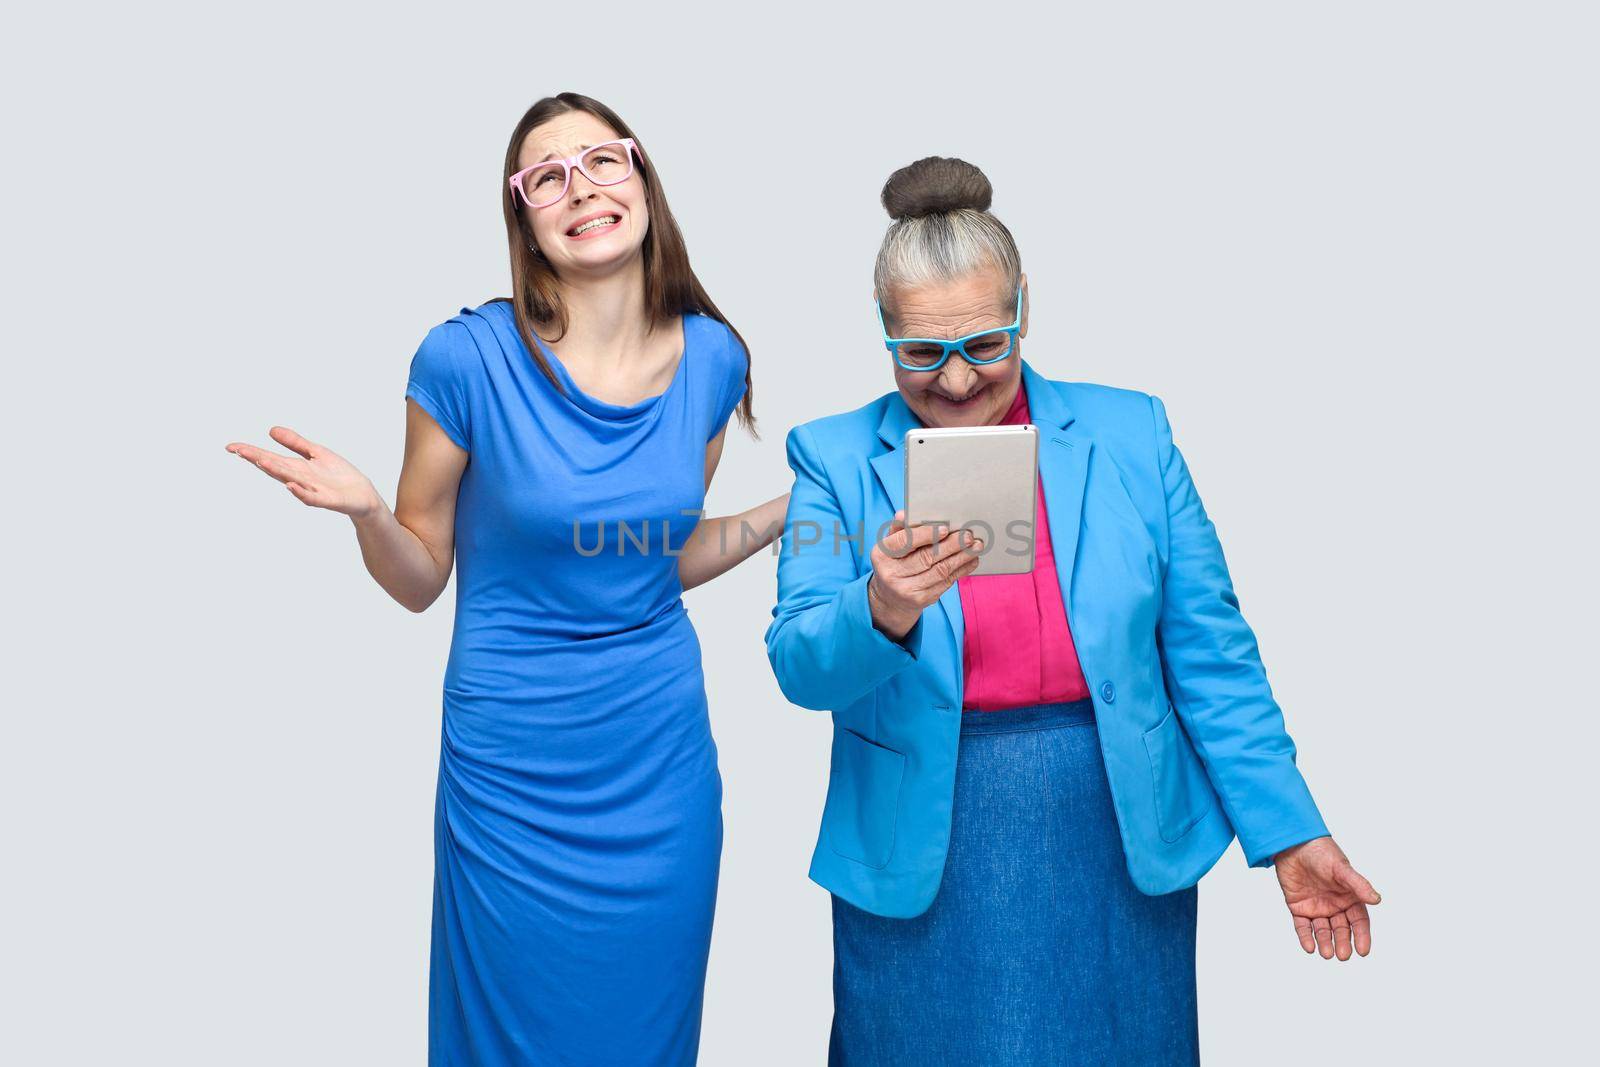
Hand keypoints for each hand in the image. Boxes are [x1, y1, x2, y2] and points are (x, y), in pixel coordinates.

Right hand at [226, 427, 382, 518]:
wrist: (363, 495)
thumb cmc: (339, 476)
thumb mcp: (316, 453)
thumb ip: (295, 443)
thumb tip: (271, 430)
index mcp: (296, 467)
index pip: (269, 458)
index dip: (250, 452)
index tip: (231, 447)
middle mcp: (299, 479)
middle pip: (275, 468)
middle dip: (258, 459)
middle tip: (240, 451)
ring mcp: (312, 490)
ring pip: (290, 480)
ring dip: (276, 471)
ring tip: (261, 460)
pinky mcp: (327, 500)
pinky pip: (311, 497)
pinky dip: (301, 492)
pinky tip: (291, 485)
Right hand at [867, 510, 983, 639]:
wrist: (891, 598)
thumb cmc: (895, 563)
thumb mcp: (891, 546)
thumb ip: (900, 529)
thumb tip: (905, 513)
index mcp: (881, 554)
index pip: (904, 541)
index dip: (925, 534)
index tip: (945, 528)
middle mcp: (891, 574)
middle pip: (926, 557)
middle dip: (951, 545)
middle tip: (968, 536)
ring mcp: (906, 590)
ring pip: (940, 571)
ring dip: (961, 557)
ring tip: (976, 546)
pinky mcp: (922, 600)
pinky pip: (946, 582)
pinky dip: (961, 569)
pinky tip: (971, 560)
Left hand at [1273, 836, 1380, 959]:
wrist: (1293, 844)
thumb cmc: (1321, 853)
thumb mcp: (1341, 869)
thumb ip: (1358, 885)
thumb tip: (1377, 900)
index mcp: (1349, 897)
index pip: (1359, 921)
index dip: (1362, 936)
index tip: (1363, 951)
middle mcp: (1334, 905)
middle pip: (1341, 929)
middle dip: (1343, 942)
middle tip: (1342, 955)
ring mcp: (1316, 907)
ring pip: (1322, 930)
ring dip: (1325, 942)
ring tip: (1327, 954)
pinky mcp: (1298, 906)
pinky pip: (1302, 926)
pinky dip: (1305, 937)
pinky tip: (1309, 947)